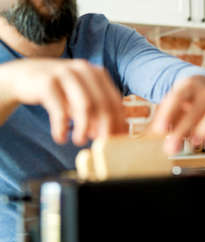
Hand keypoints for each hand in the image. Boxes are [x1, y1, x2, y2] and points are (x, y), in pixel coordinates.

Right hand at [0, 58, 126, 144]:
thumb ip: (97, 110)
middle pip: (103, 104)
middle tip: (101, 145)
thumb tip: (114, 134)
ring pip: (85, 106)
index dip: (118, 122)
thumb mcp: (80, 96)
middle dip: (105, 128)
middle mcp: (83, 69)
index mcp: (97, 73)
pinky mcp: (46, 82)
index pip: (115, 101)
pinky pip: (60, 110)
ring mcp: (65, 73)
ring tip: (79, 141)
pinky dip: (62, 128)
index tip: (116, 140)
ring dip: (84, 129)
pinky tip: (60, 138)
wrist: (21, 76)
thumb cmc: (58, 91)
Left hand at [149, 75, 204, 154]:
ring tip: (194, 142)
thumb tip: (167, 142)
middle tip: (171, 147)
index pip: (177, 97)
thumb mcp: (171, 104)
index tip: (160, 130)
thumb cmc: (184, 100)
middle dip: (183, 129)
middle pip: (196, 109)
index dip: (168, 114)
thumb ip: (165, 122)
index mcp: (188, 85)